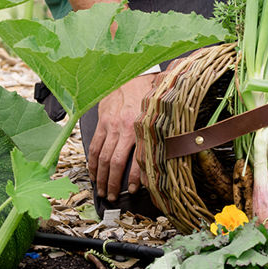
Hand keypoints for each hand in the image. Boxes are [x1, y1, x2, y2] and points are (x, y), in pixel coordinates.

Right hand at [88, 74, 160, 201]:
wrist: (131, 71)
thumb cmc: (149, 89)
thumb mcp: (161, 108)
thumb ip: (164, 126)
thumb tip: (175, 144)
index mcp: (141, 126)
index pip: (137, 159)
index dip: (135, 178)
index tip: (133, 190)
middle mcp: (124, 128)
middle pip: (115, 163)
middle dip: (113, 183)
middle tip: (113, 197)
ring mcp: (110, 126)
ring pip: (102, 158)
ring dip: (101, 177)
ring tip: (102, 191)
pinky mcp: (102, 122)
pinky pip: (94, 146)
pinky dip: (92, 162)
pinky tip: (93, 173)